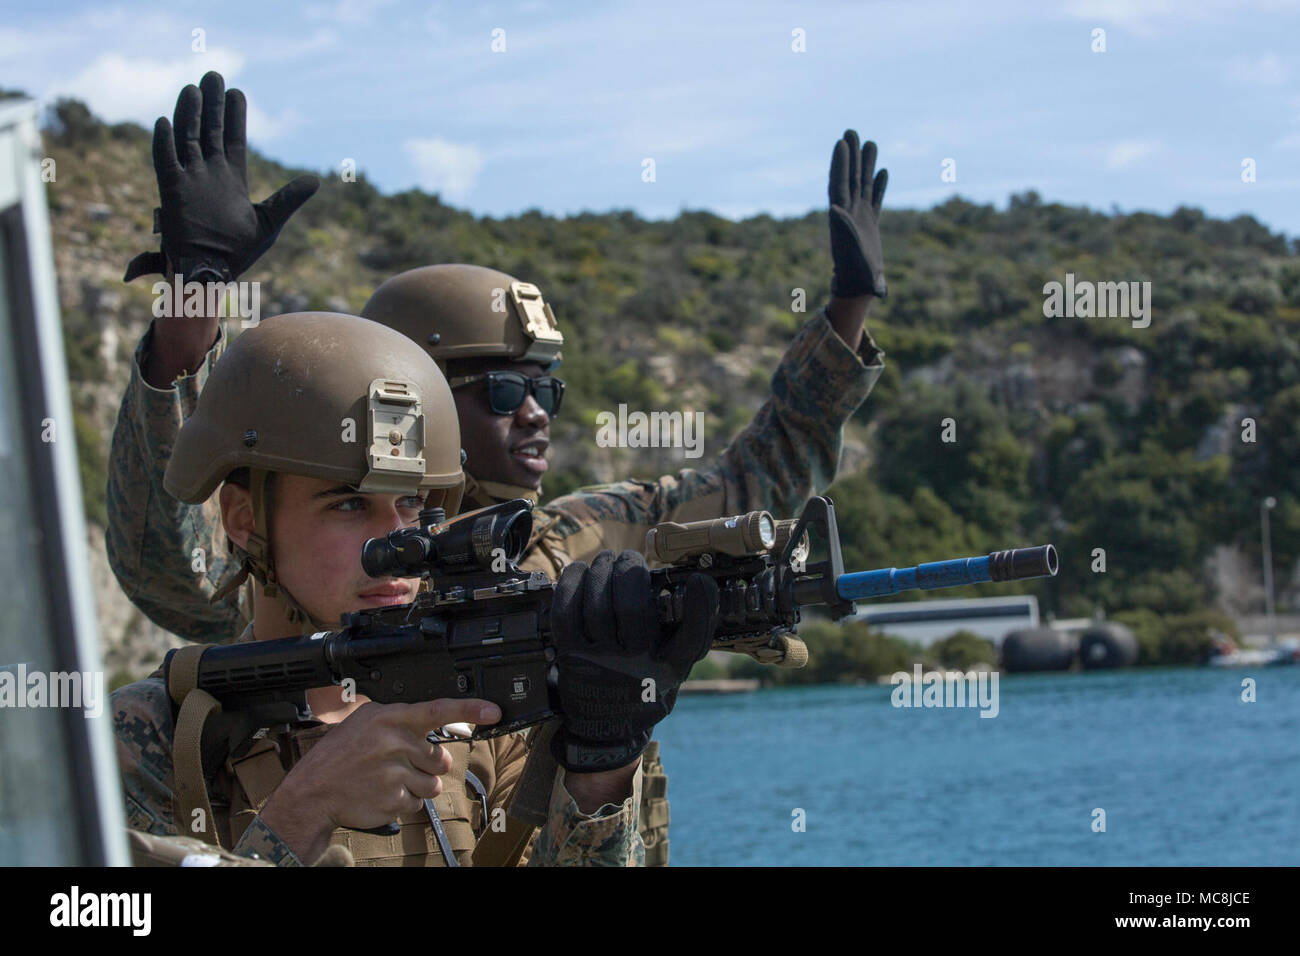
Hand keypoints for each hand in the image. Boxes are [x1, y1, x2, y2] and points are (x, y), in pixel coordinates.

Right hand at [124, 71, 318, 283]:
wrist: (213, 273)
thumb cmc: (240, 251)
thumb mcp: (270, 221)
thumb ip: (289, 198)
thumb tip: (317, 180)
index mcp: (232, 177)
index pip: (232, 138)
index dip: (233, 116)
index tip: (236, 92)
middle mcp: (208, 173)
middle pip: (208, 130)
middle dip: (211, 104)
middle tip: (214, 75)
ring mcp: (189, 180)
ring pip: (186, 138)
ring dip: (188, 114)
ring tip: (193, 88)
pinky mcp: (171, 191)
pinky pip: (164, 162)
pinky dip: (163, 143)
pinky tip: (165, 121)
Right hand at [260, 697, 498, 861]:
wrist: (312, 793)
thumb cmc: (339, 756)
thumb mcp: (364, 722)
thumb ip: (400, 720)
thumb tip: (436, 722)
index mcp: (388, 718)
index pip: (437, 709)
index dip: (469, 709)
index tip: (494, 711)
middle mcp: (394, 742)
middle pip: (440, 757)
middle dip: (427, 764)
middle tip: (400, 764)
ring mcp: (395, 773)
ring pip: (433, 783)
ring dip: (417, 785)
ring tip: (387, 780)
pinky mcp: (394, 800)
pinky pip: (417, 803)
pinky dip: (404, 802)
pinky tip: (381, 794)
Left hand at [550, 550, 717, 772]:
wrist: (607, 731)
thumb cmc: (644, 690)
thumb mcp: (674, 671)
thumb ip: (686, 633)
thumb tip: (695, 585)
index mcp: (667, 670)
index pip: (692, 638)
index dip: (701, 606)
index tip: (699, 581)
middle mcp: (634, 667)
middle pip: (632, 607)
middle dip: (630, 570)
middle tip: (630, 557)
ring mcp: (599, 661)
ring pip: (597, 604)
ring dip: (600, 570)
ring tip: (606, 559)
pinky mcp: (571, 656)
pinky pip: (566, 612)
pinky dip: (571, 584)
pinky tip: (579, 571)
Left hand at [828, 129, 887, 298]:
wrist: (860, 287)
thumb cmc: (855, 273)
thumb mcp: (848, 249)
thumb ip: (843, 228)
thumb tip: (834, 208)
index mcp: (841, 216)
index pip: (840, 183)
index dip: (840, 163)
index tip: (841, 143)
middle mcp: (849, 213)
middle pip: (850, 178)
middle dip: (851, 156)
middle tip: (851, 131)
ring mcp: (860, 217)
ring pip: (864, 185)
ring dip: (866, 165)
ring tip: (870, 143)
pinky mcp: (870, 224)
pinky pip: (875, 200)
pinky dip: (879, 185)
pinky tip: (883, 171)